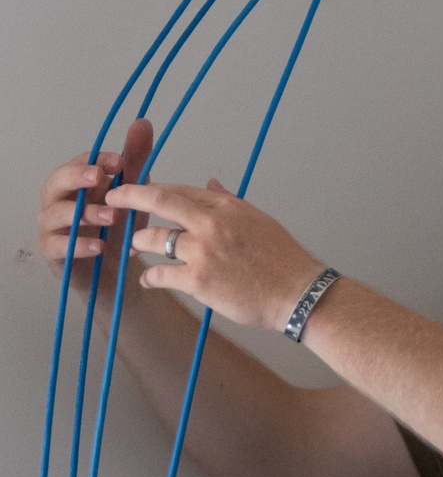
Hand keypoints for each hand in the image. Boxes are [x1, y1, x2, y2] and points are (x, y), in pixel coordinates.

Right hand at [38, 119, 153, 291]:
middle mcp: (57, 200)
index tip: (119, 161)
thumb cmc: (116, 227)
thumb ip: (135, 160)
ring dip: (85, 214)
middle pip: (56, 182)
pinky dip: (79, 245)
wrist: (112, 269)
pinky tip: (99, 246)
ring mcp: (52, 226)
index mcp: (75, 182)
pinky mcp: (52, 253)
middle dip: (77, 177)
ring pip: (57, 214)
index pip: (79, 162)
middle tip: (100, 177)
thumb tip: (142, 122)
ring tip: (112, 216)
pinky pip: (58, 246)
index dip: (96, 159)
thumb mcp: (131, 193)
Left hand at [104, 179, 324, 331]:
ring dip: (138, 243)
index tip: (135, 188)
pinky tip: (148, 280)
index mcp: (227, 207)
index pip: (181, 189)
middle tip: (111, 201)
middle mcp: (212, 224)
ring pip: (154, 239)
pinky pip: (160, 274)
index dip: (152, 187)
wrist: (297, 293)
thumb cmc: (282, 259)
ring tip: (133, 248)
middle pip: (160, 200)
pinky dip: (150, 278)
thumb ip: (229, 201)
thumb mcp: (258, 220)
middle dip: (129, 198)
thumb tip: (209, 183)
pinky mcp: (198, 281)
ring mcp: (204, 252)